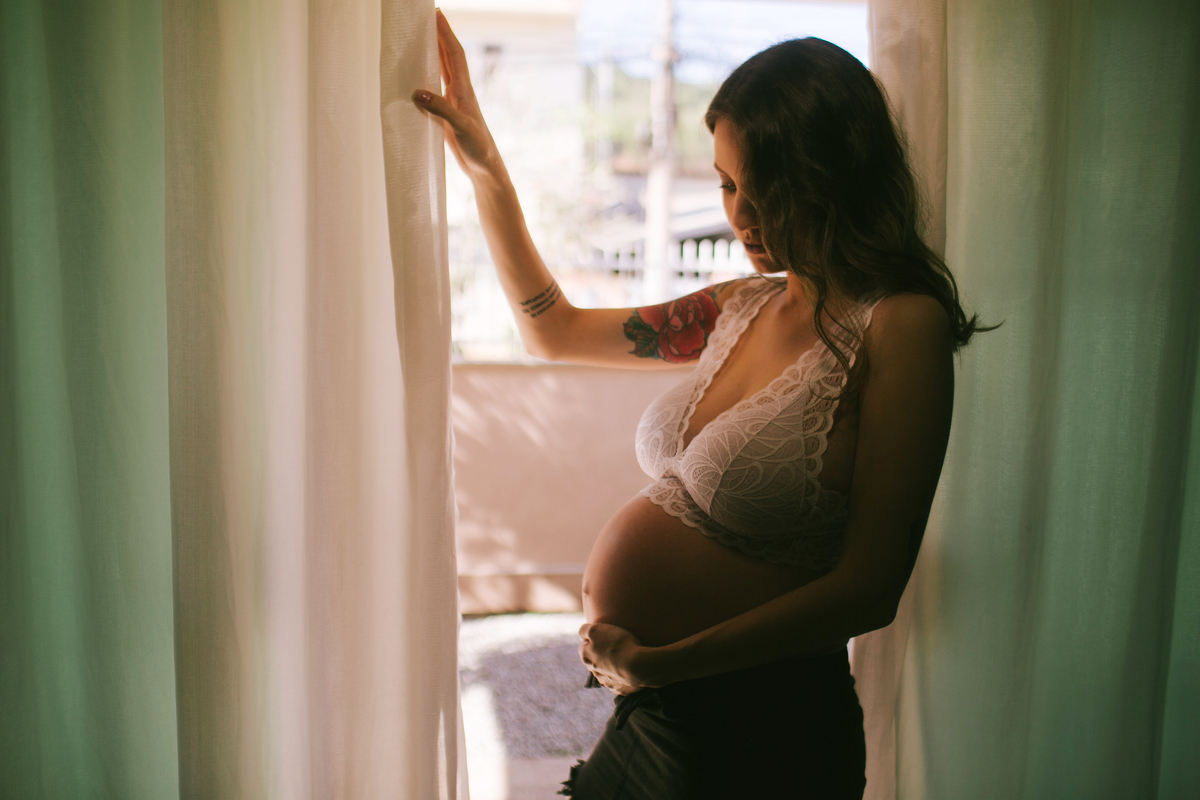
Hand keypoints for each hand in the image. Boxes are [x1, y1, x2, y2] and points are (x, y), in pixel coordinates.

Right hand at [411, 9, 501, 178]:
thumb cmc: (479, 148)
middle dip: (439, 36)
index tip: (437, 14)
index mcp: (464, 90)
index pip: (454, 54)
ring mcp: (453, 103)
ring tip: (421, 38)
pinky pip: (434, 89)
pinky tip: (417, 77)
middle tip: (427, 17)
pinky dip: (426, 79)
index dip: (445, 33)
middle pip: (448, 57)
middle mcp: (460, 92)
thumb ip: (440, 109)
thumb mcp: (460, 127)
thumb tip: (416, 92)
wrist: (485, 167)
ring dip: (433, 54)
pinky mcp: (447, 114)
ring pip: (442, 71)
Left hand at [578, 622, 661, 695]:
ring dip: (611, 665)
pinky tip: (631, 668)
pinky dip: (622, 675)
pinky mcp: (620, 689)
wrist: (637, 667)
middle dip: (601, 653)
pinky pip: (619, 681)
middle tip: (615, 645)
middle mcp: (594, 672)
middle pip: (594, 659)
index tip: (604, 635)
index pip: (583, 646)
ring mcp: (607, 682)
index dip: (593, 639)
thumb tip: (581, 635)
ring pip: (606, 671)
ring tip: (625, 656)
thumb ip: (584, 630)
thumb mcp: (595, 630)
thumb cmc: (617, 645)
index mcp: (586, 657)